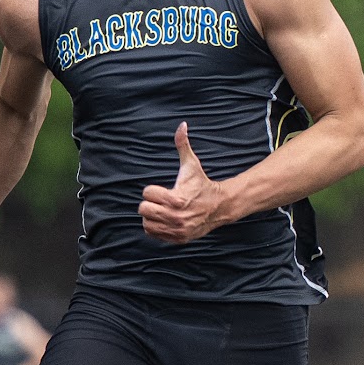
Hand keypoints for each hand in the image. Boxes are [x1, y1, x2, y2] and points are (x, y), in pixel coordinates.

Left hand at [139, 123, 225, 244]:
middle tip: (161, 200)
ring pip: (146, 224)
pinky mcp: (177, 238)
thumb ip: (183, 145)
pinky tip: (165, 219)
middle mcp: (175, 216)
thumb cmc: (202, 185)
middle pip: (143, 210)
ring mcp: (176, 229)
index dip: (153, 190)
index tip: (164, 190)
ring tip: (162, 210)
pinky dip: (156, 227)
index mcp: (175, 199)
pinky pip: (154, 234)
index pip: (147, 194)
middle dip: (150, 203)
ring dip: (151, 216)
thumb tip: (182, 125)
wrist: (220, 207)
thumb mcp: (192, 165)